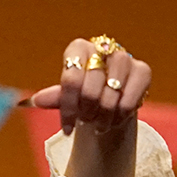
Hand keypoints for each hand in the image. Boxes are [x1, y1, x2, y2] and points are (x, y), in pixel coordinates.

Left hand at [31, 37, 151, 137]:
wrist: (113, 94)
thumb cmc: (86, 92)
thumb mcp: (70, 95)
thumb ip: (56, 97)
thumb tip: (33, 101)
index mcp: (78, 48)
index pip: (71, 80)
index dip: (68, 108)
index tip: (67, 129)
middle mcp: (102, 47)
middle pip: (90, 90)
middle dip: (86, 113)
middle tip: (86, 121)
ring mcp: (124, 57)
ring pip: (110, 97)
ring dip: (103, 117)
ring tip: (99, 124)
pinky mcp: (142, 70)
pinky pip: (128, 102)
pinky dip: (120, 117)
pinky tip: (115, 120)